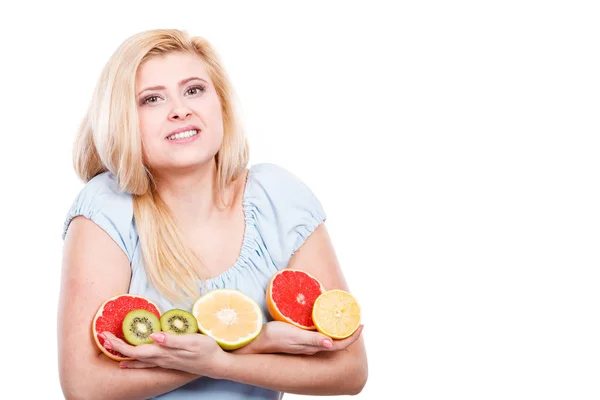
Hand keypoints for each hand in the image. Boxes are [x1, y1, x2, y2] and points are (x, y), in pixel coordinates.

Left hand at [99, 331, 225, 377]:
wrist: (216, 365)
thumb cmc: (206, 350)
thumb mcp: (192, 341)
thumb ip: (172, 339)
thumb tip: (153, 336)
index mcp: (164, 353)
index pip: (136, 350)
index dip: (119, 344)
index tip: (105, 336)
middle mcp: (162, 359)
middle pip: (134, 355)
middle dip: (117, 348)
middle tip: (103, 338)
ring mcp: (165, 362)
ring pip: (139, 361)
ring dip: (125, 355)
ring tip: (112, 351)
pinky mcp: (170, 362)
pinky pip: (147, 362)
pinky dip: (136, 361)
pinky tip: (133, 361)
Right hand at [240, 321, 363, 354]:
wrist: (258, 340)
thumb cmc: (275, 337)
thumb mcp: (294, 336)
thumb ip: (311, 339)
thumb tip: (330, 343)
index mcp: (314, 346)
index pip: (340, 344)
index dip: (352, 336)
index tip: (361, 324)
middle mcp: (313, 346)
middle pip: (337, 340)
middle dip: (349, 331)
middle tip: (355, 317)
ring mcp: (307, 341)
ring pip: (329, 336)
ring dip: (338, 327)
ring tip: (344, 315)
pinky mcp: (301, 336)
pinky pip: (319, 331)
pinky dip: (327, 324)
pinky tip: (325, 315)